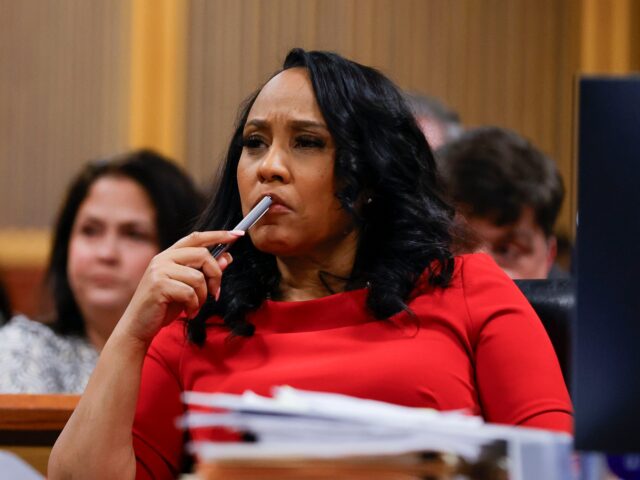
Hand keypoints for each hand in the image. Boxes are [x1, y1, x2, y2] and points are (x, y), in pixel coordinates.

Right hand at [116, 230, 242, 345]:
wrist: (138, 326)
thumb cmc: (163, 306)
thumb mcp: (188, 287)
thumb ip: (204, 271)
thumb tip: (227, 258)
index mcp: (169, 255)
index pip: (197, 237)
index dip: (218, 235)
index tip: (237, 235)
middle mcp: (163, 258)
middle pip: (203, 255)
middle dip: (216, 275)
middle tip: (215, 293)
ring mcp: (159, 271)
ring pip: (198, 277)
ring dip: (204, 296)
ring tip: (196, 306)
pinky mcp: (159, 285)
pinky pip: (190, 292)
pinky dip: (195, 306)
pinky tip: (189, 313)